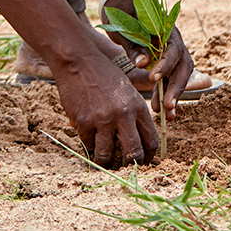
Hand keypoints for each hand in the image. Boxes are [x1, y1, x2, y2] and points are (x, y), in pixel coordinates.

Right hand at [49, 28, 158, 167]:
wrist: (79, 62)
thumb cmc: (105, 74)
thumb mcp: (128, 90)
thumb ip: (135, 113)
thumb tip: (140, 139)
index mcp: (138, 107)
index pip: (151, 141)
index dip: (149, 156)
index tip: (144, 161)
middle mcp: (123, 115)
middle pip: (133, 155)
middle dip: (130, 166)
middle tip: (124, 169)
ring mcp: (103, 120)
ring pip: (107, 156)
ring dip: (105, 162)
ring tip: (104, 161)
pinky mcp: (83, 122)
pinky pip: (88, 146)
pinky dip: (88, 148)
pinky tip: (89, 144)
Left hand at [104, 0, 195, 116]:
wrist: (120, 6)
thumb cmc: (121, 14)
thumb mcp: (124, 27)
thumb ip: (134, 45)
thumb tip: (143, 64)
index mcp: (166, 28)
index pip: (173, 49)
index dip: (165, 65)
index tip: (153, 78)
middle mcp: (174, 41)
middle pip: (183, 66)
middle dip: (176, 87)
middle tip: (167, 106)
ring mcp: (172, 52)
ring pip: (180, 75)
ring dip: (174, 94)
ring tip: (168, 114)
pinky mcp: (166, 62)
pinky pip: (171, 78)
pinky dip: (167, 93)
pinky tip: (162, 109)